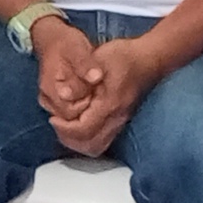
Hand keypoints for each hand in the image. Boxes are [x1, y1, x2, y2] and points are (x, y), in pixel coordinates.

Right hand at [30, 15, 97, 121]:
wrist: (52, 39)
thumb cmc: (66, 43)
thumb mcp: (77, 48)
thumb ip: (85, 64)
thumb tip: (96, 78)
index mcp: (51, 88)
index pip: (71, 113)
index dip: (88, 106)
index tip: (98, 91)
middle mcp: (48, 100)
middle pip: (70, 124)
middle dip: (89, 116)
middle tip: (101, 99)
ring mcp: (51, 104)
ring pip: (70, 126)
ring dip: (88, 122)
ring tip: (100, 105)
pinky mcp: (57, 105)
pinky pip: (71, 122)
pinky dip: (85, 121)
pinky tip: (97, 112)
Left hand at [48, 38, 162, 159]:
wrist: (148, 58)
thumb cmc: (124, 56)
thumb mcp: (98, 59)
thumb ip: (81, 77)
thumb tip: (64, 95)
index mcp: (109, 104)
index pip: (84, 130)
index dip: (64, 128)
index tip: (53, 118)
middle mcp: (117, 117)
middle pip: (91, 145)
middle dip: (69, 139)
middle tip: (57, 124)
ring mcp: (121, 120)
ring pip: (98, 146)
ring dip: (78, 141)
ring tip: (65, 126)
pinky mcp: (121, 120)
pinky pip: (103, 140)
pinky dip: (87, 138)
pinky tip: (78, 124)